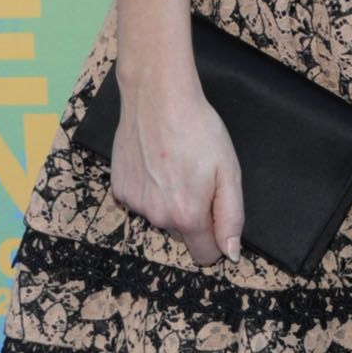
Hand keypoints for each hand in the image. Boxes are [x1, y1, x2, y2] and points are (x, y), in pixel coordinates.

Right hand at [109, 71, 243, 266]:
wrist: (157, 98)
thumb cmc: (197, 129)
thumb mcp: (228, 172)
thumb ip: (231, 217)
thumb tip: (230, 252)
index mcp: (188, 216)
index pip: (205, 254)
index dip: (216, 238)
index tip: (216, 213)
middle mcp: (158, 217)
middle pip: (183, 235)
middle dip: (193, 216)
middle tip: (197, 178)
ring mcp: (135, 204)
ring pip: (161, 217)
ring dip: (170, 201)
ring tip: (175, 166)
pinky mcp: (120, 190)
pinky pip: (142, 201)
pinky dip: (150, 189)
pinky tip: (155, 163)